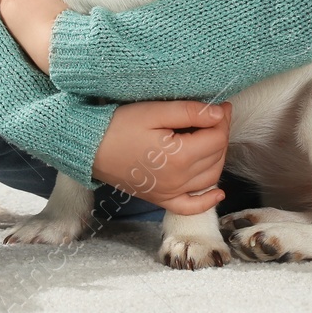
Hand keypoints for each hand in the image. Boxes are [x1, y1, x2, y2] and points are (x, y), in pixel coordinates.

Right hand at [92, 100, 231, 214]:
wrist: (89, 148)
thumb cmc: (119, 126)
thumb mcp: (154, 111)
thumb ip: (189, 112)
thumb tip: (219, 113)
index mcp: (179, 156)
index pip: (216, 138)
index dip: (222, 120)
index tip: (221, 105)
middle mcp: (179, 179)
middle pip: (216, 157)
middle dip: (220, 134)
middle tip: (215, 116)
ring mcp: (170, 193)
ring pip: (210, 178)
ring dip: (217, 158)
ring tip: (211, 138)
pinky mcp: (161, 199)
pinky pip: (191, 207)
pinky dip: (207, 201)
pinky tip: (217, 192)